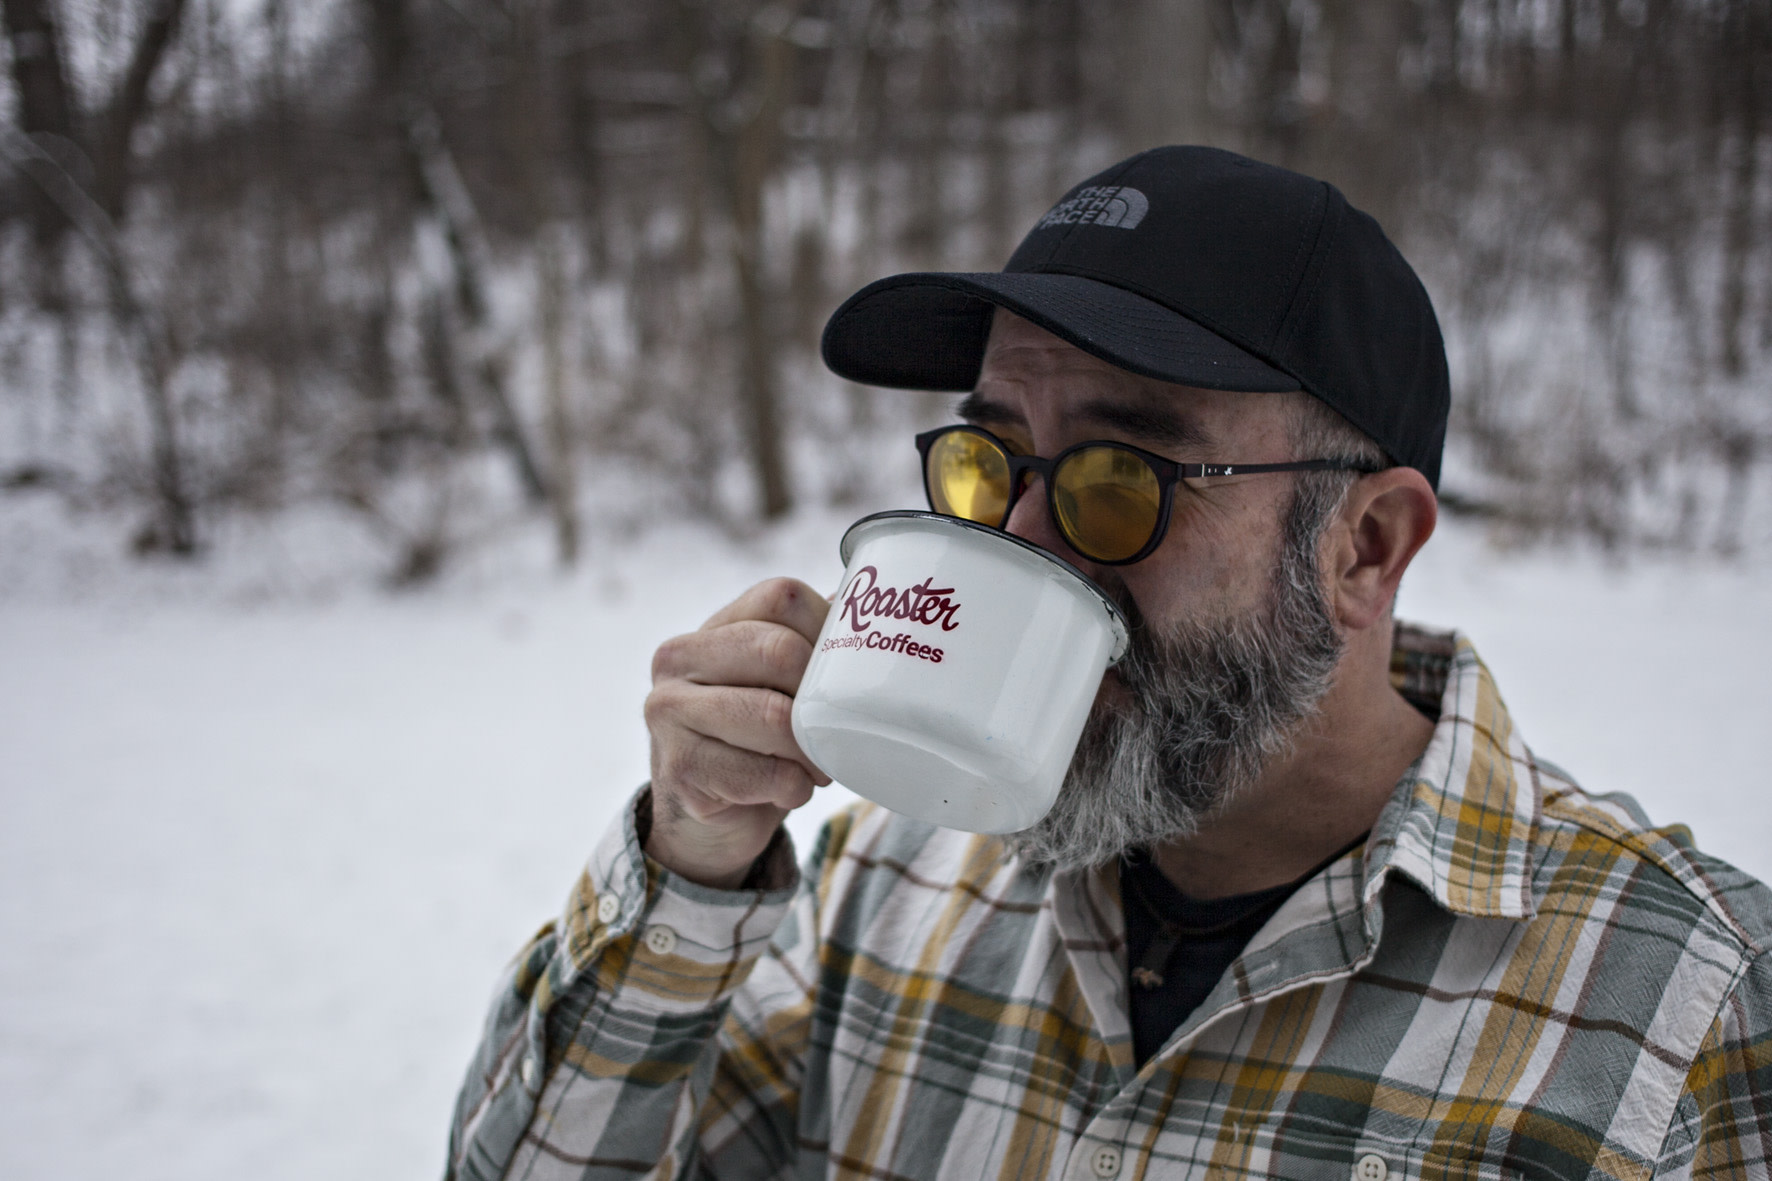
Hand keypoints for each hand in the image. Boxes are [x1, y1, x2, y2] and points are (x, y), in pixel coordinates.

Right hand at [643, 577, 831, 887]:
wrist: (710, 813)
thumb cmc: (759, 737)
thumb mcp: (780, 684)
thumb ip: (815, 644)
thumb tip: (889, 606)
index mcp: (713, 627)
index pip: (782, 598)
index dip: (828, 633)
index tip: (844, 674)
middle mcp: (679, 659)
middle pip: (779, 651)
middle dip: (823, 698)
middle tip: (838, 730)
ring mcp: (669, 712)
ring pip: (771, 716)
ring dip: (811, 751)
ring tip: (819, 766)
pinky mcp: (678, 767)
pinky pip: (758, 774)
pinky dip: (792, 787)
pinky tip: (791, 788)